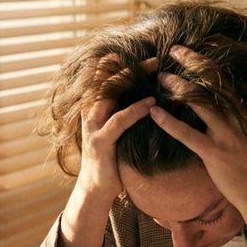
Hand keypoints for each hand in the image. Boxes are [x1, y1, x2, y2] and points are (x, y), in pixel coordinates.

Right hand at [58, 57, 155, 246]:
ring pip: (110, 94)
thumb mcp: (117, 132)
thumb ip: (124, 113)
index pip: (105, 77)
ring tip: (156, 71)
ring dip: (133, 80)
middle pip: (107, 79)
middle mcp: (91, 113)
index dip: (123, 64)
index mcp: (95, 108)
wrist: (97, 189)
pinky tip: (151, 104)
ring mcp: (93, 127)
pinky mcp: (100, 142)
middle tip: (155, 59)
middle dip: (131, 66)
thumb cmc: (112, 159)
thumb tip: (148, 98)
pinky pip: (119, 121)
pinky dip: (136, 110)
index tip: (146, 56)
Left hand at [149, 46, 246, 226]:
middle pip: (213, 82)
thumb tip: (241, 99)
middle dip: (193, 62)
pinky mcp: (214, 154)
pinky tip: (154, 112)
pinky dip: (168, 122)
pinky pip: (186, 135)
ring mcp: (227, 136)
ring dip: (177, 86)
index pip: (230, 78)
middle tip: (175, 50)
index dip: (213, 59)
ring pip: (198, 103)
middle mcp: (240, 118)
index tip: (199, 47)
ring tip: (160, 77)